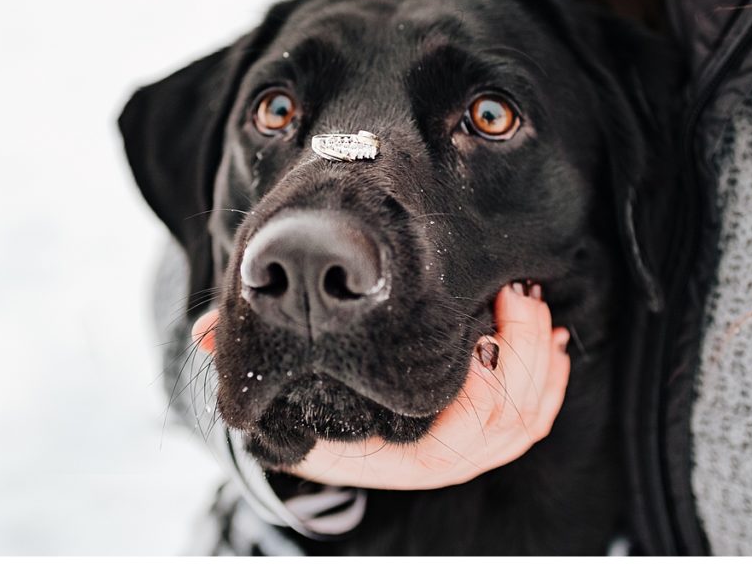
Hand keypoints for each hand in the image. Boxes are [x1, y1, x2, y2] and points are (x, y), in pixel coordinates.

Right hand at [191, 282, 569, 490]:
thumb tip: (201, 336)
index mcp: (405, 451)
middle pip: (513, 415)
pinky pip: (537, 413)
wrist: (330, 434)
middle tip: (517, 293)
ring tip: (531, 304)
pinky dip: (549, 375)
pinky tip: (546, 334)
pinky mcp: (490, 435)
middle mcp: (445, 457)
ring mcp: (472, 450)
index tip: (486, 309)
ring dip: (539, 356)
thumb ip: (253, 362)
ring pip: (531, 414)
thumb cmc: (315, 407)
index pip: (469, 424)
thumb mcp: (287, 389)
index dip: (490, 372)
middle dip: (524, 350)